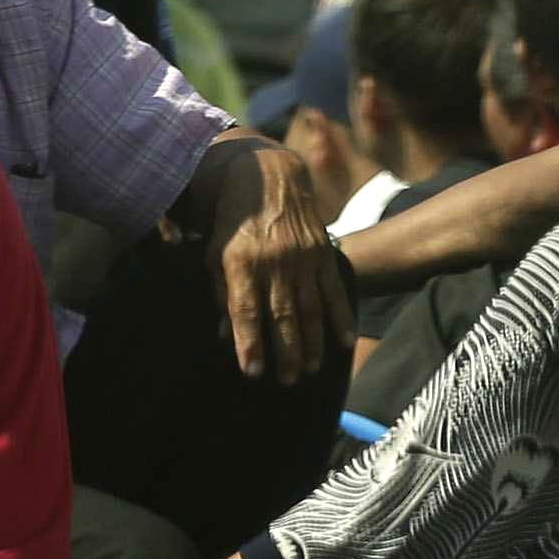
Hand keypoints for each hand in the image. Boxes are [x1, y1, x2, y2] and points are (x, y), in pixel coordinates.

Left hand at [209, 147, 346, 383]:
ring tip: (309, 370)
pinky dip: (340, 317)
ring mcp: (301, 257)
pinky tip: (343, 342)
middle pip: (281, 316)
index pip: (246, 311)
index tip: (253, 371)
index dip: (250, 343)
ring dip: (311, 343)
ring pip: (309, 309)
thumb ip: (221, 292)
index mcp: (241, 262)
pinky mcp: (322, 253)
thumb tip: (225, 334)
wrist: (268, 177)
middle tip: (287, 381)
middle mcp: (273, 262)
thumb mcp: (215, 252)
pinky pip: (333, 290)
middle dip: (285, 352)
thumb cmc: (233, 220)